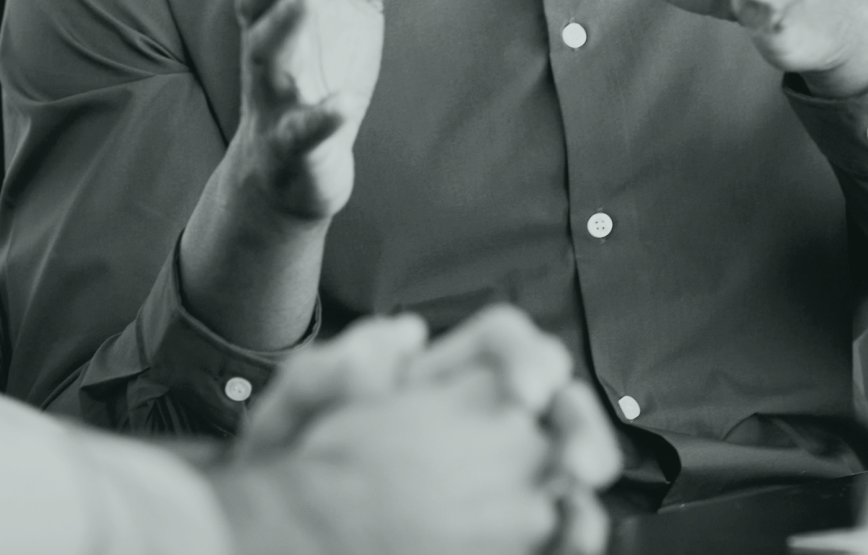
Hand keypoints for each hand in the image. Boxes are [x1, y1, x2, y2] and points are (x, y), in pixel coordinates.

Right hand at [227, 0, 446, 221]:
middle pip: (259, 6)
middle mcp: (268, 47)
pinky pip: (301, 133)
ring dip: (285, 27)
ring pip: (270, 61)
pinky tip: (339, 106)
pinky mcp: (292, 148)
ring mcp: (275, 98)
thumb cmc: (321, 66)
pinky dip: (318, 119)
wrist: (289, 168)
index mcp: (278, 7)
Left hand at [227, 306, 618, 554]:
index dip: (525, 358)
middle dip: (580, 422)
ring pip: (564, 460)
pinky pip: (553, 520)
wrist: (283, 529)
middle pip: (554, 399)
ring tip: (580, 503)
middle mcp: (477, 418)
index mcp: (435, 377)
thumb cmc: (288, 464)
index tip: (525, 393)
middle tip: (580, 461)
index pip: (501, 343)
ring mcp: (495, 474)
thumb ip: (335, 368)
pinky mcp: (502, 525)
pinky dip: (572, 528)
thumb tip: (403, 334)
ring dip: (584, 474)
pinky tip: (571, 535)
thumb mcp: (295, 408)